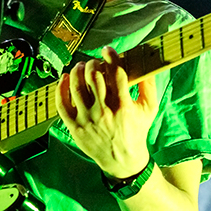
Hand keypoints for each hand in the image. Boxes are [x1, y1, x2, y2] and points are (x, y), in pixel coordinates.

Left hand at [55, 46, 158, 178]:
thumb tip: (146, 64)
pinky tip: (65, 78)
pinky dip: (61, 88)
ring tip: (81, 67)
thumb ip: (149, 85)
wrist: (122, 160)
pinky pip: (62, 104)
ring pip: (76, 87)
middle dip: (93, 63)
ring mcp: (87, 120)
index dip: (111, 57)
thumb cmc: (136, 131)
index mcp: (123, 106)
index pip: (116, 74)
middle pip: (94, 77)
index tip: (107, 50)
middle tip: (94, 62)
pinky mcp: (74, 127)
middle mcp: (104, 112)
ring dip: (77, 71)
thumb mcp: (149, 109)